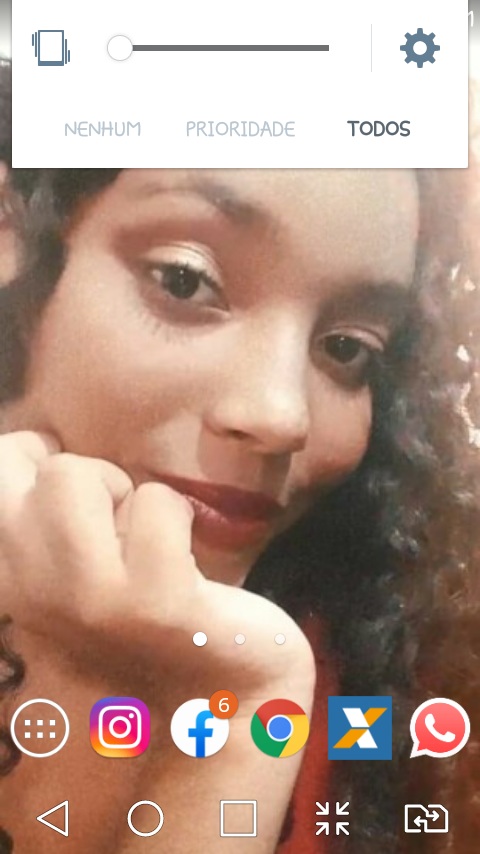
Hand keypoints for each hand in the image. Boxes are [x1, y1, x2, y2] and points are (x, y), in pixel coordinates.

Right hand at [0, 431, 314, 707]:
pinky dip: (179, 517)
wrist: (218, 700)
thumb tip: (36, 444)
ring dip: (124, 495)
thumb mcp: (78, 570)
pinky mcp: (157, 603)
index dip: (35, 457)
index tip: (83, 497)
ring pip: (70, 477)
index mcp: (11, 582)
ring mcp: (90, 601)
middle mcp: (30, 595)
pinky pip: (156, 504)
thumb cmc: (146, 621)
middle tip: (118, 523)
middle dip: (82, 476)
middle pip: (17, 465)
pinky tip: (188, 566)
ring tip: (148, 542)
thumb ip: (49, 518)